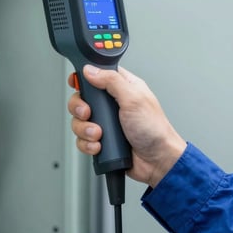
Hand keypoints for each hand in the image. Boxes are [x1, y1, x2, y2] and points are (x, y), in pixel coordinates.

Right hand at [68, 65, 187, 187]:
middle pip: (81, 98)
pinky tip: (99, 145)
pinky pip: (82, 139)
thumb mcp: (134, 99)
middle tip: (88, 113)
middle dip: (80, 108)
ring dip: (84, 129)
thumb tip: (91, 70)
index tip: (75, 83)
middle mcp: (112, 104)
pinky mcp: (101, 140)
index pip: (97, 74)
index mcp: (122, 87)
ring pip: (79, 121)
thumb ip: (111, 81)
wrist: (157, 161)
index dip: (83, 77)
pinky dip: (87, 143)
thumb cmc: (155, 129)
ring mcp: (106, 123)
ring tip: (98, 134)